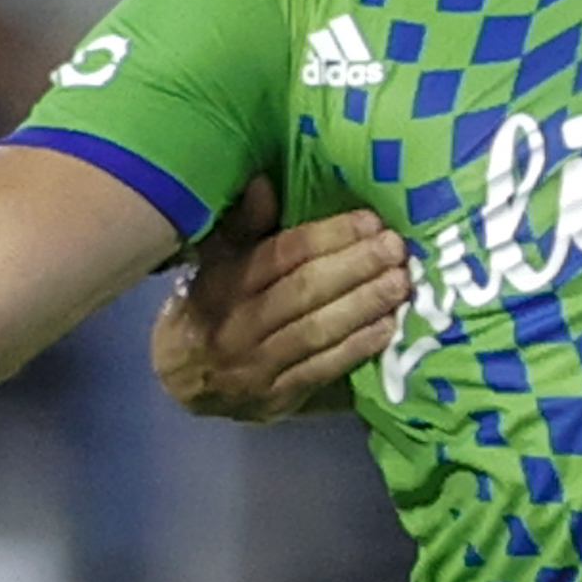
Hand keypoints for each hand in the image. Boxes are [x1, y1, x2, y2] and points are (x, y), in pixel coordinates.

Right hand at [152, 176, 409, 422]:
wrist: (180, 380)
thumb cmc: (210, 306)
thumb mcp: (215, 262)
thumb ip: (242, 226)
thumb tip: (264, 183)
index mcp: (223, 283)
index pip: (280, 255)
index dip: (328, 236)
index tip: (369, 220)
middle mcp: (238, 324)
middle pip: (303, 291)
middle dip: (355, 266)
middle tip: (395, 247)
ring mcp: (256, 366)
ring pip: (316, 331)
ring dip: (364, 305)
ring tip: (400, 281)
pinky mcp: (276, 398)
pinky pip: (321, 369)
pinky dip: (357, 347)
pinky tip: (388, 326)